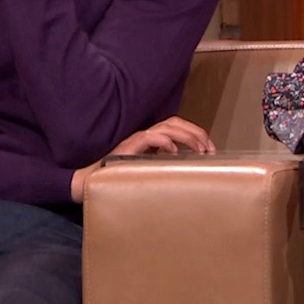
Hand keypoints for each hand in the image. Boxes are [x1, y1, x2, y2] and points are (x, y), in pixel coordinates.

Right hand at [70, 116, 215, 201]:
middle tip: (209, 148)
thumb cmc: (121, 178)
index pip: (177, 126)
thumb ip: (164, 165)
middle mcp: (145, 135)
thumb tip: (187, 170)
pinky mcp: (129, 147)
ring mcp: (137, 140)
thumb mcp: (149, 169)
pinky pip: (149, 138)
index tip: (210, 149)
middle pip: (174, 121)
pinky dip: (164, 142)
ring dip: (186, 136)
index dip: (196, 133)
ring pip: (166, 127)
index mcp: (151, 139)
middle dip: (195, 132)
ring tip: (198, 149)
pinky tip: (173, 151)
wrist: (94, 181)